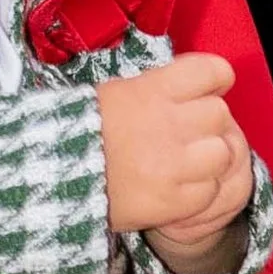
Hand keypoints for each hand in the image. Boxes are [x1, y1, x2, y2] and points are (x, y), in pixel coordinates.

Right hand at [97, 54, 249, 241]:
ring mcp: (171, 165)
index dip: (215, 80)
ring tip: (187, 165)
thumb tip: (193, 88)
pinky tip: (177, 189)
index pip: (212, 72)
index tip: (207, 90)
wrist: (49, 179)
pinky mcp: (171, 202)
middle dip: (208, 124)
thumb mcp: (114, 94)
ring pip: (223, 154)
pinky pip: (210, 192)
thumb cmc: (79, 132)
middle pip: (220, 114)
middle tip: (188, 134)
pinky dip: (198, 193)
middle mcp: (166, 124)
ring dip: (209, 160)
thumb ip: (158, 89)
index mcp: (151, 90)